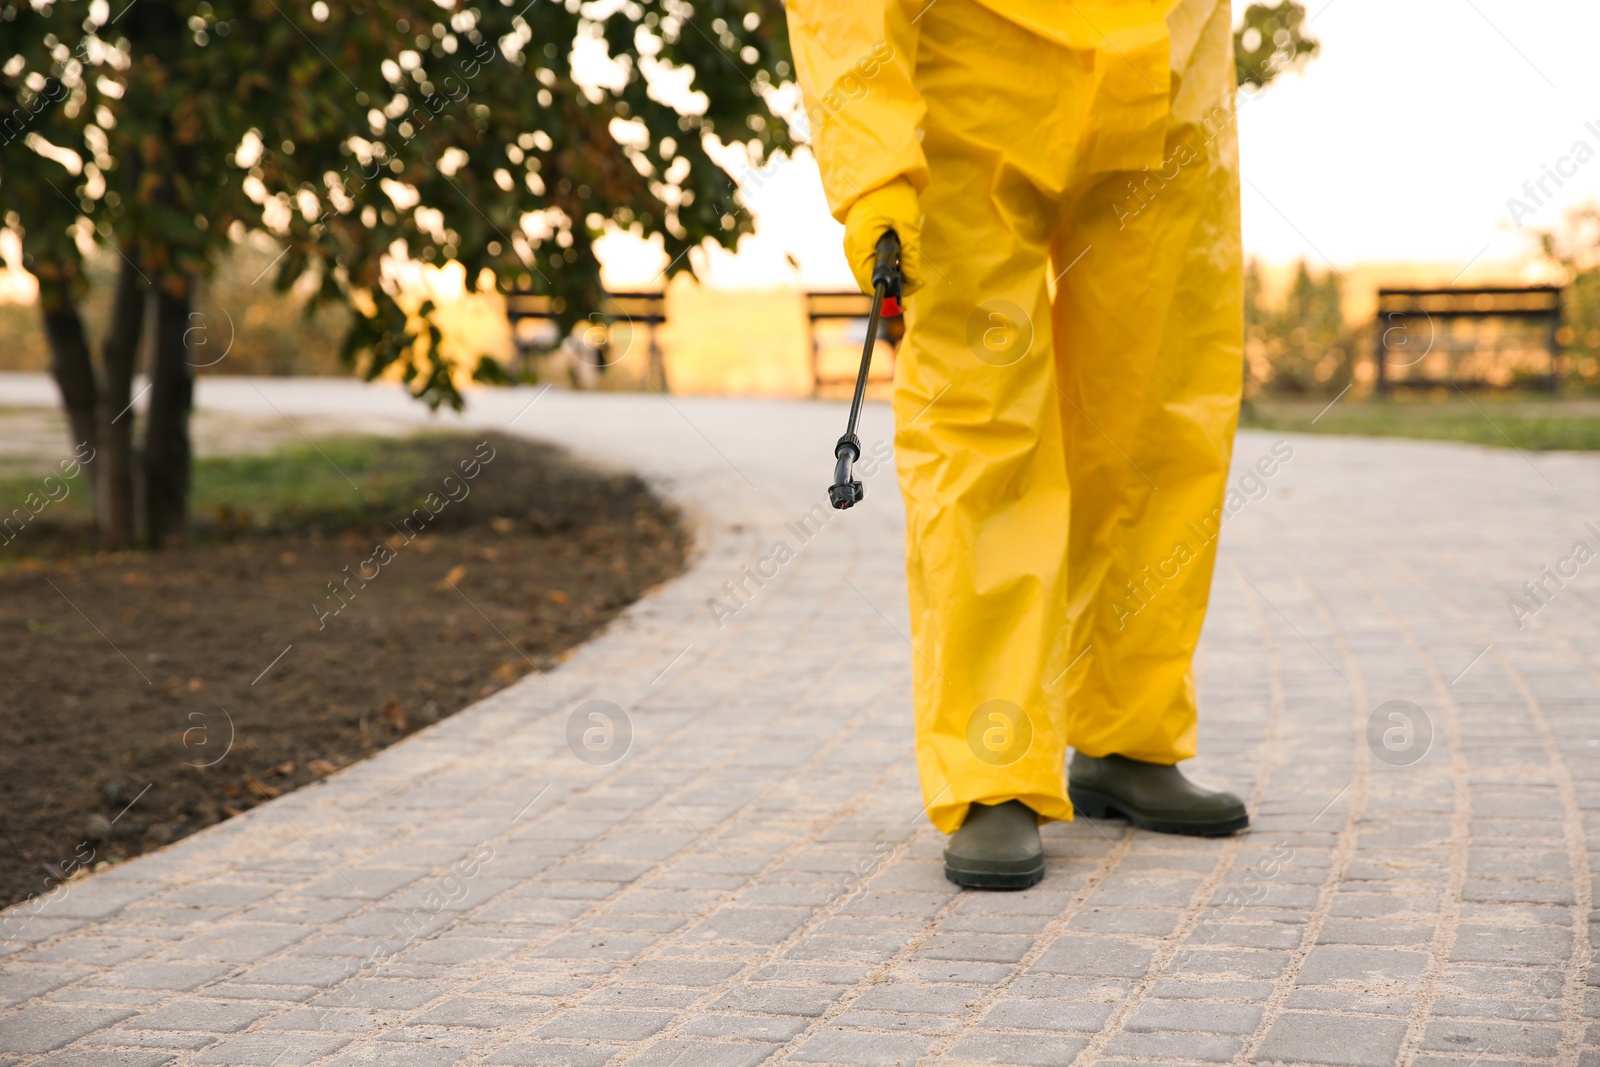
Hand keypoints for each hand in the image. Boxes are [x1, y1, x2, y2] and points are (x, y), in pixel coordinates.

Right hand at [843, 178, 922, 296]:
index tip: (911, 290)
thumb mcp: (907, 224)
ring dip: (888, 275)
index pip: (870, 282)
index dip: (891, 291)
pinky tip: (899, 258)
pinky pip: (868, 262)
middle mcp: (851, 248)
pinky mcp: (858, 241)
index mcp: (859, 245)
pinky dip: (883, 265)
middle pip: (868, 280)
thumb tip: (915, 280)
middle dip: (891, 284)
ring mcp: (852, 245)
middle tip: (915, 279)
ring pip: (868, 273)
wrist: (877, 173)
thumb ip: (911, 254)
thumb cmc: (891, 194)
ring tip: (909, 268)